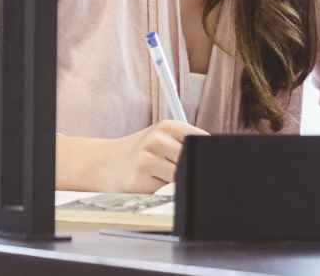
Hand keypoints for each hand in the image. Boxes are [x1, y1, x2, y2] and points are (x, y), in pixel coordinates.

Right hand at [58, 120, 208, 192]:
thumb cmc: (142, 153)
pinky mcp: (138, 180)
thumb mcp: (163, 139)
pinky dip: (163, 193)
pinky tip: (151, 185)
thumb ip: (187, 146)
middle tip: (178, 174)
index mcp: (168, 126)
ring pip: (180, 179)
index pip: (202, 142)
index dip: (207, 158)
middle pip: (193, 163)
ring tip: (161, 177)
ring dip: (176, 184)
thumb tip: (215, 166)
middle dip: (192, 172)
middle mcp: (157, 139)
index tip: (210, 166)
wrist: (104, 163)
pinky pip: (165, 192)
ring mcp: (146, 159)